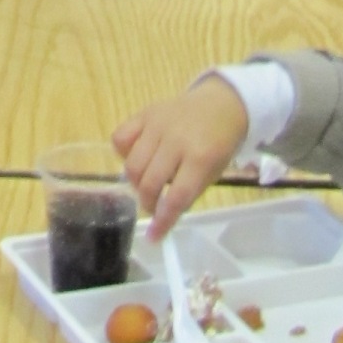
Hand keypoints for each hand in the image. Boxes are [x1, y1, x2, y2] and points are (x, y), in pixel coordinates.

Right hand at [112, 77, 248, 236]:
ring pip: (132, 164)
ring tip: (145, 183)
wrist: (221, 104)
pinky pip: (120, 137)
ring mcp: (158, 124)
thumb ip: (188, 191)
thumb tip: (163, 216)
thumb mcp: (213, 172)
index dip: (163, 221)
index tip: (154, 238)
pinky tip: (136, 157)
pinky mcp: (145, 113)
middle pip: (150, 182)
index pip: (177, 197)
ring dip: (135, 183)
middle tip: (152, 207)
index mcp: (202, 158)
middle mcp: (177, 140)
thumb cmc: (219, 144)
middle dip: (147, 203)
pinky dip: (123, 154)